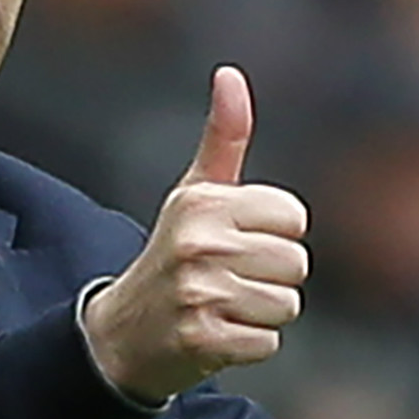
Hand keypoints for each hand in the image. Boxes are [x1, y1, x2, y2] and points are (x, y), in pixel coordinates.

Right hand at [82, 66, 309, 402]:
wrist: (122, 333)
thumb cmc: (174, 254)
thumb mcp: (194, 193)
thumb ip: (223, 137)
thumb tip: (230, 73)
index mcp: (202, 203)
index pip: (294, 218)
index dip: (275, 234)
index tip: (238, 242)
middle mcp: (198, 244)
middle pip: (296, 263)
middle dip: (272, 277)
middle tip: (229, 280)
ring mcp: (198, 294)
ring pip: (286, 304)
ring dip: (262, 313)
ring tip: (224, 307)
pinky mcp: (202, 341)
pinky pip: (268, 343)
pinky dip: (249, 345)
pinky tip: (217, 334)